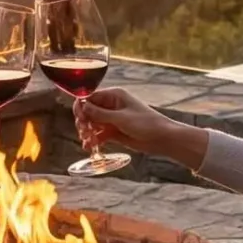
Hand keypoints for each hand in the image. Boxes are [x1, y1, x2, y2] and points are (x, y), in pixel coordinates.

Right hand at [74, 88, 204, 169]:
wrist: (162, 138)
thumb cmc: (146, 123)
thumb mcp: (121, 118)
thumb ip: (100, 114)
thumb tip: (82, 106)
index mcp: (114, 95)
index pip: (90, 97)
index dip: (81, 107)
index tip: (80, 119)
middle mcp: (111, 105)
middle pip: (88, 111)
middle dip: (83, 121)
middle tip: (84, 132)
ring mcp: (112, 119)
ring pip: (92, 124)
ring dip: (87, 132)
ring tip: (87, 142)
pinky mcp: (114, 132)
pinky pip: (99, 134)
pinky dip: (93, 140)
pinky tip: (90, 147)